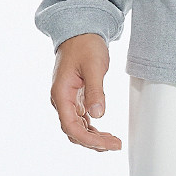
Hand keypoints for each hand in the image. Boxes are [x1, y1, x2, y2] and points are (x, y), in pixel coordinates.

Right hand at [50, 33, 121, 151]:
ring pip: (77, 127)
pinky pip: (80, 119)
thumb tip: (97, 115)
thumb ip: (95, 91)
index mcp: (61, 94)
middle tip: (115, 145)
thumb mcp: (94, 66)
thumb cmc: (85, 45)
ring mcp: (67, 99)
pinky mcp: (74, 97)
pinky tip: (104, 132)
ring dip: (93, 137)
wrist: (80, 31)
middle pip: (73, 131)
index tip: (107, 144)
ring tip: (113, 142)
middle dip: (93, 141)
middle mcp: (61, 99)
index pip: (70, 126)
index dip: (88, 139)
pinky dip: (91, 128)